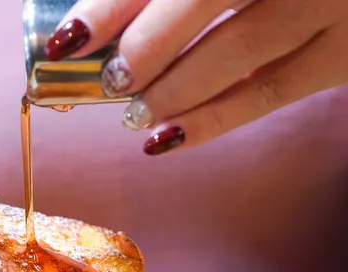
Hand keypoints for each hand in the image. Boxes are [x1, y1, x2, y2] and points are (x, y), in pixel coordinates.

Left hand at [45, 0, 347, 153]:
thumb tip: (97, 22)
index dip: (113, 5)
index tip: (71, 38)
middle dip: (146, 46)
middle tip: (111, 80)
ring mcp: (329, 3)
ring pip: (239, 50)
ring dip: (175, 90)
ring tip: (135, 115)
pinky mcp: (347, 52)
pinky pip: (272, 92)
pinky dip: (215, 119)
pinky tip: (169, 138)